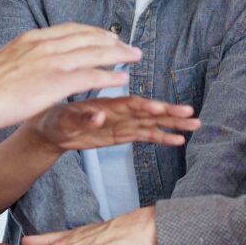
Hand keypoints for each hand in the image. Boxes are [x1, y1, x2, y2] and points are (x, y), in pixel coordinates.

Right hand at [0, 24, 140, 130]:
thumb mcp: (7, 59)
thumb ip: (25, 55)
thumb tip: (30, 57)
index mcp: (33, 38)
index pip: (72, 29)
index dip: (93, 32)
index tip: (107, 36)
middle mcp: (46, 45)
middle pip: (89, 37)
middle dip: (112, 41)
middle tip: (128, 45)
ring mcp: (53, 62)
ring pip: (96, 54)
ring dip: (119, 55)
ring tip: (134, 57)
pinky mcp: (58, 82)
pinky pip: (93, 76)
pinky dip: (111, 76)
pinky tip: (123, 79)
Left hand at [30, 97, 199, 151]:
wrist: (50, 129)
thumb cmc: (54, 120)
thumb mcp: (64, 120)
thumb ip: (82, 118)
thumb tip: (98, 115)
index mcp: (106, 104)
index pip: (131, 104)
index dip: (147, 106)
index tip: (162, 108)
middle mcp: (119, 112)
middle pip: (148, 112)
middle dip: (170, 114)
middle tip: (192, 115)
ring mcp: (122, 124)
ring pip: (152, 123)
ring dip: (173, 125)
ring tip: (195, 126)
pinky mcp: (122, 135)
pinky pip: (145, 136)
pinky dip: (161, 138)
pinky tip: (178, 140)